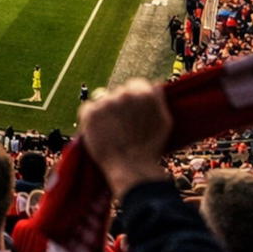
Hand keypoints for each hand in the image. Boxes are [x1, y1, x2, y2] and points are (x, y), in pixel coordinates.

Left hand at [77, 80, 173, 196]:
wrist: (130, 167)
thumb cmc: (150, 148)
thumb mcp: (165, 122)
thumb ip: (159, 100)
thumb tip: (156, 86)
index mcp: (143, 93)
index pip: (135, 84)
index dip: (135, 100)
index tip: (133, 112)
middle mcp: (124, 94)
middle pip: (119, 93)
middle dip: (121, 106)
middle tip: (123, 126)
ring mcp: (106, 102)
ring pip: (104, 101)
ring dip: (106, 112)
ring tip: (112, 131)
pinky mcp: (90, 112)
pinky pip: (88, 108)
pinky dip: (91, 118)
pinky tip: (99, 130)